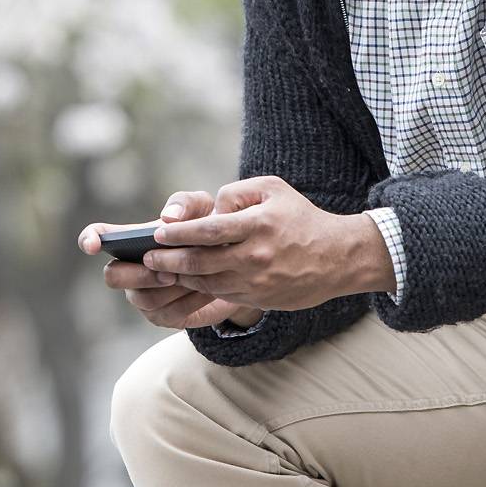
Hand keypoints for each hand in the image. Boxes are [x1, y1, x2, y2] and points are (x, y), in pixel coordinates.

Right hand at [79, 191, 263, 330]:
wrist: (235, 264)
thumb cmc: (209, 230)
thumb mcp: (203, 209)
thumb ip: (185, 204)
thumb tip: (168, 217)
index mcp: (132, 240)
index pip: (100, 237)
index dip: (89, 239)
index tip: (92, 245)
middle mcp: (131, 269)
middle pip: (113, 276)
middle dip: (137, 275)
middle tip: (168, 271)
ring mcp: (144, 295)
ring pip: (143, 299)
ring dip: (170, 289)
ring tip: (197, 277)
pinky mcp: (164, 316)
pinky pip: (168, 314)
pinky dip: (189, 301)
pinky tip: (208, 290)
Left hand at [140, 176, 383, 311]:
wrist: (338, 257)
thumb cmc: (300, 216)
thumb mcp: (273, 189)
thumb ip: (237, 192)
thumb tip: (211, 210)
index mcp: (258, 225)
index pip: (209, 231)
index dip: (179, 233)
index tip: (158, 232)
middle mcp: (256, 255)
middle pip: (202, 261)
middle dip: (169, 260)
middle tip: (147, 257)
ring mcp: (258, 280)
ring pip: (208, 282)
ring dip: (180, 276)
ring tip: (161, 268)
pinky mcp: (260, 297)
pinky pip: (222, 294)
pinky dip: (200, 287)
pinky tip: (187, 278)